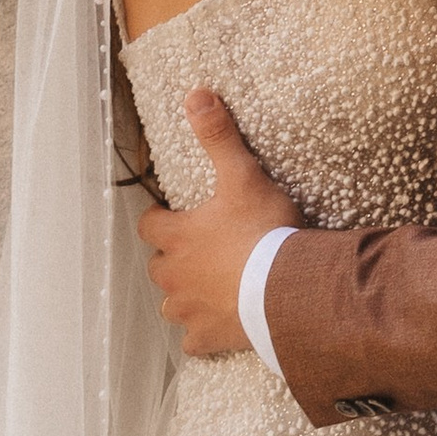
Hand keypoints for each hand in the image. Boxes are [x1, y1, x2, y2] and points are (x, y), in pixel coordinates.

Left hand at [137, 89, 299, 356]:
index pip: (149, 226)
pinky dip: (200, 333)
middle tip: (196, 248)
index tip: (168, 214)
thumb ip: (218, 137)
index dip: (157, 219)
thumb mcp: (243, 176)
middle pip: (158, 267)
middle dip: (172, 258)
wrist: (287, 290)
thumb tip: (195, 95)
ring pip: (170, 304)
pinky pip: (193, 341)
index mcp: (178, 237)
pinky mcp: (209, 337)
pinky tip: (215, 326)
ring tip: (204, 286)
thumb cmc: (263, 231)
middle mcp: (175, 276)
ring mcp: (190, 310)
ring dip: (182, 295)